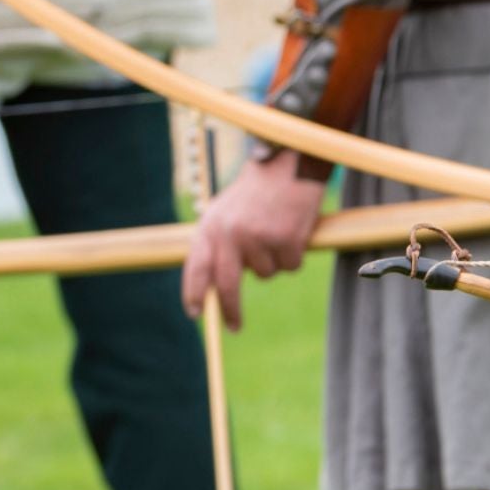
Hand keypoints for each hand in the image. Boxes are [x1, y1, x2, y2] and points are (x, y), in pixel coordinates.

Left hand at [180, 147, 326, 330]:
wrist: (290, 163)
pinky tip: (295, 229)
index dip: (194, 294)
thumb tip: (210, 283)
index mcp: (211, 227)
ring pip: (266, 273)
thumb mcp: (225, 211)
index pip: (197, 269)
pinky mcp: (286, 239)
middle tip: (234, 326)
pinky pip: (291, 265)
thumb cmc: (257, 190)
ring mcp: (258, 237)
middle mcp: (231, 235)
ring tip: (278, 231)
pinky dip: (295, 253)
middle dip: (231, 310)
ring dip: (274, 260)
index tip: (196, 313)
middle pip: (228, 285)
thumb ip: (215, 243)